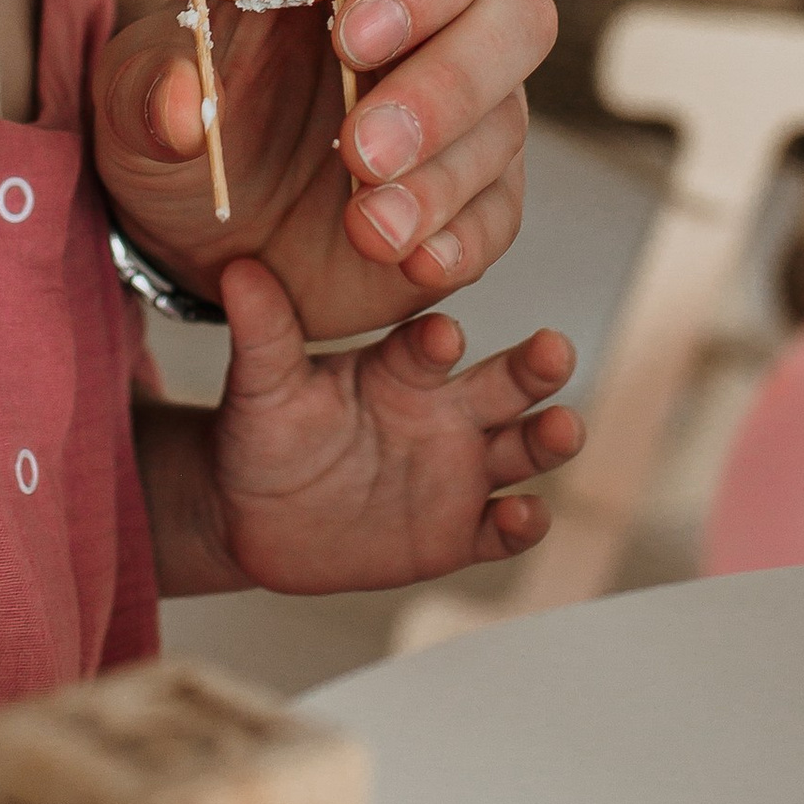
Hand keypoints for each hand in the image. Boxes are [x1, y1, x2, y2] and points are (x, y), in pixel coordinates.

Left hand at [92, 0, 556, 340]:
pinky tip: (409, 257)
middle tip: (361, 143)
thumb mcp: (134, 92)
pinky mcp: (472, 198)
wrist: (189, 226)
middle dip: (449, 78)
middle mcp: (442, 17)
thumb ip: (149, 85)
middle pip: (518, 9)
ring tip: (364, 222)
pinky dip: (460, 237)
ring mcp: (468, 109)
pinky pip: (500, 212)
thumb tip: (179, 107)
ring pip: (508, 118)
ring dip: (442, 171)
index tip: (353, 28)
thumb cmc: (180, 114)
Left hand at [168, 255, 579, 593]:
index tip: (439, 335)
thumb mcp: (262, 387)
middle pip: (504, 385)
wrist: (250, 513)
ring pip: (520, 451)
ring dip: (547, 438)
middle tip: (553, 349)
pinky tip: (526, 514)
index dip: (436, 341)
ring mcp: (456, 473)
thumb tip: (238, 268)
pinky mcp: (456, 534)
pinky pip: (498, 530)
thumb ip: (262, 332)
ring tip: (564, 428)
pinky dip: (520, 524)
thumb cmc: (262, 434)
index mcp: (400, 368)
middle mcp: (443, 412)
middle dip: (533, 369)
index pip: (430, 346)